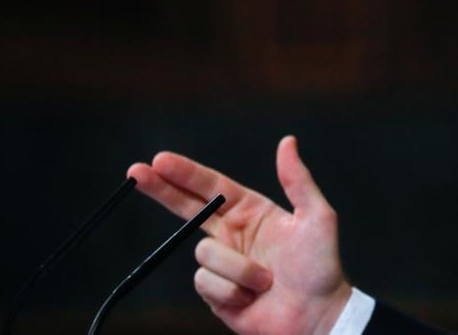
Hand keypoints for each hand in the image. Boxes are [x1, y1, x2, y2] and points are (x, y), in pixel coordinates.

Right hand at [128, 136, 351, 334]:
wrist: (318, 316)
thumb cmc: (322, 267)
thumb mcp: (317, 217)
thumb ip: (298, 180)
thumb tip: (287, 142)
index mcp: (252, 212)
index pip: (212, 187)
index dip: (186, 173)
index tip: (160, 160)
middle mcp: (233, 234)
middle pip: (186, 208)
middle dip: (161, 189)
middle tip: (135, 172)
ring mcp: (223, 264)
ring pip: (204, 252)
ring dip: (237, 267)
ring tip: (266, 280)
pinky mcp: (216, 293)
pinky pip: (206, 282)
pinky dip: (231, 290)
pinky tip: (252, 298)